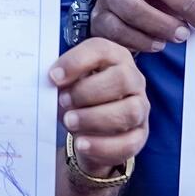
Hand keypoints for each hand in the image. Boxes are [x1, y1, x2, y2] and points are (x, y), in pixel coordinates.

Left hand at [51, 37, 147, 170]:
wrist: (88, 131)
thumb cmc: (78, 98)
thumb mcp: (68, 83)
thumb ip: (62, 79)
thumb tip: (54, 79)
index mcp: (115, 58)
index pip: (102, 50)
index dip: (77, 61)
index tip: (54, 77)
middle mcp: (133, 80)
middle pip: (122, 79)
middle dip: (88, 92)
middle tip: (63, 101)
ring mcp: (140, 109)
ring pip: (129, 111)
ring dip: (95, 118)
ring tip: (70, 122)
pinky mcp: (139, 136)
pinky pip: (128, 143)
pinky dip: (102, 145)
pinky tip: (82, 143)